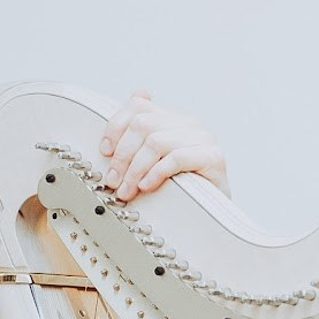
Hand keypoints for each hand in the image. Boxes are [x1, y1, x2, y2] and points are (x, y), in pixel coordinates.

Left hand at [97, 88, 230, 201]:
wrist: (214, 213)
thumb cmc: (180, 190)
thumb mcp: (151, 167)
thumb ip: (133, 150)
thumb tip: (107, 143)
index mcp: (171, 119)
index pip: (137, 106)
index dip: (116, 127)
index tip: (105, 152)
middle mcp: (187, 123)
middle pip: (142, 124)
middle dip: (122, 155)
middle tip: (113, 180)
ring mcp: (202, 138)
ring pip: (156, 142)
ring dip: (135, 169)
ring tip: (128, 190)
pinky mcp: (212, 157)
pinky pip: (176, 158)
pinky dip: (156, 173)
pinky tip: (147, 187)